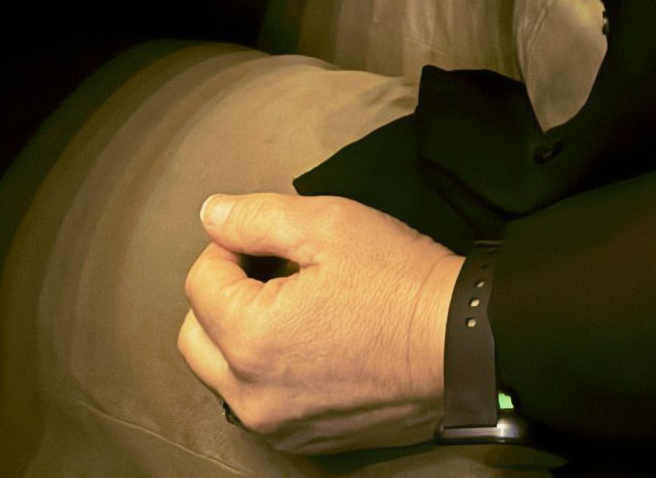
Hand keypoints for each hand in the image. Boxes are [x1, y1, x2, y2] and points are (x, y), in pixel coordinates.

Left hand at [180, 191, 459, 450]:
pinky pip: (258, 401)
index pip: (200, 283)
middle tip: (272, 269)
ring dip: (238, 335)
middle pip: (196, 336)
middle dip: (221, 295)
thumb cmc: (396, 279)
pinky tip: (311, 340)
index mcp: (249, 339)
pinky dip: (266, 370)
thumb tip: (210, 215)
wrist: (459, 343)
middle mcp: (250, 395)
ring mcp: (276, 425)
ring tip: (293, 304)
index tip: (271, 239)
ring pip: (222, 374)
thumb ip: (257, 217)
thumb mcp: (329, 224)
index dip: (229, 246)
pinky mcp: (302, 440)